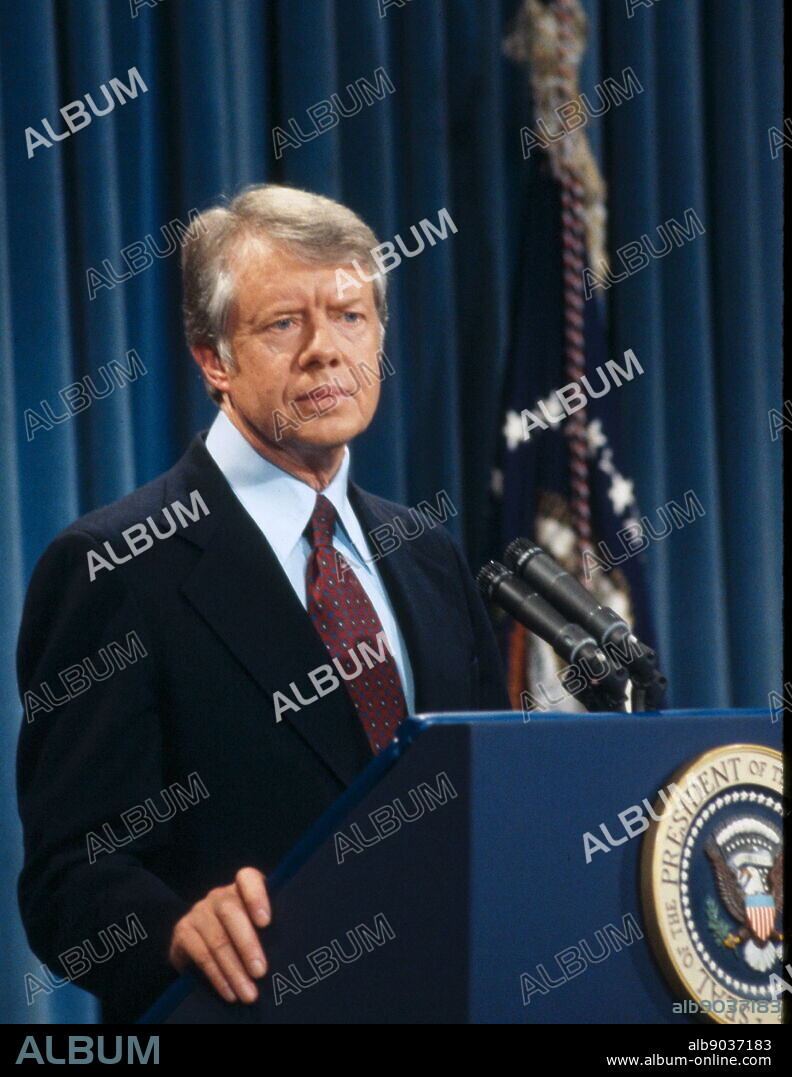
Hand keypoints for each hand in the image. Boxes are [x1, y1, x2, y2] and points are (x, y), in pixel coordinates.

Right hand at [168, 867, 270, 1003]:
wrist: (199, 944)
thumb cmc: (242, 934)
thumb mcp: (255, 926)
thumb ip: (268, 927)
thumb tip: (291, 948)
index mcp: (241, 888)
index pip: (248, 878)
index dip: (256, 896)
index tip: (266, 922)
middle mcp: (218, 896)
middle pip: (231, 912)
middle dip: (248, 945)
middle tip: (261, 971)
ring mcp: (199, 912)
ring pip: (218, 940)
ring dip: (235, 970)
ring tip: (249, 993)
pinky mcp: (183, 931)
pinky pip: (202, 956)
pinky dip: (218, 977)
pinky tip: (230, 992)